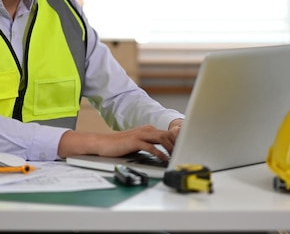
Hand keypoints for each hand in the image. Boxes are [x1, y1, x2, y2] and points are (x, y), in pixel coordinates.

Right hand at [58, 124, 178, 161]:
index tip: (186, 147)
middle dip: (178, 143)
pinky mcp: (135, 141)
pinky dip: (160, 153)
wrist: (103, 144)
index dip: (178, 140)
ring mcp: (140, 134)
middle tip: (185, 152)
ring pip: (162, 138)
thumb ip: (151, 144)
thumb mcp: (139, 144)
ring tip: (176, 156)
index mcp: (148, 130)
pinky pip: (151, 147)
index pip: (168, 133)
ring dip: (171, 148)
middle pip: (168, 135)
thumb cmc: (121, 145)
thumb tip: (165, 151)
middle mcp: (146, 130)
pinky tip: (164, 159)